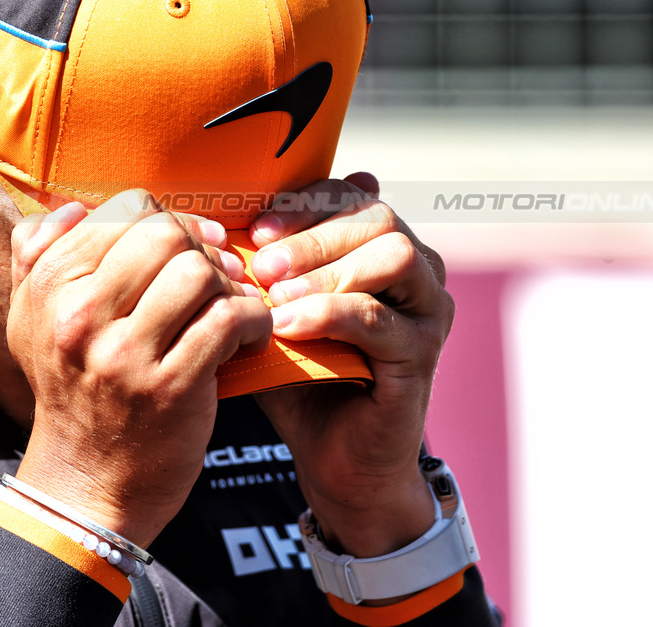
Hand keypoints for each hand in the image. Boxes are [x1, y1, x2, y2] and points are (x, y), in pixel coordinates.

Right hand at [7, 190, 270, 548]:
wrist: (85, 484)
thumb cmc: (69, 393)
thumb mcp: (28, 322)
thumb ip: (36, 255)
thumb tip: (74, 205)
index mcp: (50, 287)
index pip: (125, 211)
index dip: (170, 221)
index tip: (189, 250)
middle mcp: (79, 315)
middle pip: (165, 233)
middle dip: (202, 248)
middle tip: (216, 278)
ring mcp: (124, 354)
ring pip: (199, 271)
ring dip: (230, 285)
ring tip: (230, 309)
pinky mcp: (170, 387)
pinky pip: (229, 319)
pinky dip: (253, 321)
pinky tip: (249, 339)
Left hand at [248, 173, 453, 560]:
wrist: (333, 456)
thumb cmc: (299, 375)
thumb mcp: (273, 309)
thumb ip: (262, 264)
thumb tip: (225, 214)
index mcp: (383, 247)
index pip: (354, 195)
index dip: (304, 204)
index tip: (254, 231)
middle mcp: (419, 270)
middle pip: (378, 217)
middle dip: (313, 234)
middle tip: (260, 263)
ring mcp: (427, 312)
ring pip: (392, 256)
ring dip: (326, 269)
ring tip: (274, 294)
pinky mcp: (422, 355)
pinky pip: (379, 317)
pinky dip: (326, 314)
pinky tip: (285, 326)